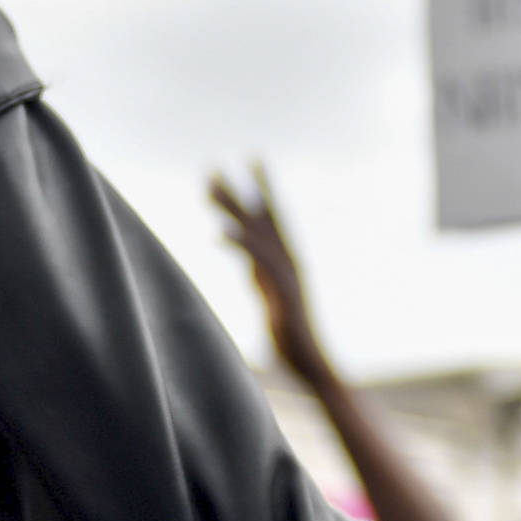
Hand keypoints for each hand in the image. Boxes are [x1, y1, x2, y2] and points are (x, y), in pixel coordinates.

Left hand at [207, 166, 328, 382]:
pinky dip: (240, 244)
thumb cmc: (291, 338)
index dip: (263, 186)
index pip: (273, 216)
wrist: (312, 363)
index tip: (253, 157)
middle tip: (212, 166)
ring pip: (256, 232)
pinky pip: (258, 261)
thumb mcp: (271, 298)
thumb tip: (250, 266)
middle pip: (260, 217)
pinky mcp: (282, 289)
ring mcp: (287, 273)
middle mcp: (288, 260)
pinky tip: (219, 232)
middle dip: (237, 190)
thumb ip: (261, 277)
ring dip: (231, 209)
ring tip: (208, 189)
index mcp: (285, 260)